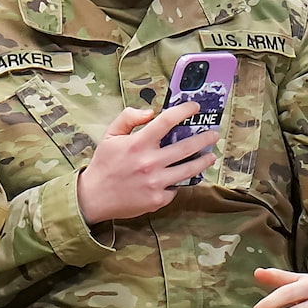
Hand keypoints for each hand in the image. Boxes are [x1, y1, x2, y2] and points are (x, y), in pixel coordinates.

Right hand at [75, 100, 218, 223]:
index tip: (195, 107)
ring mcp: (156, 182)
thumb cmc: (104, 165)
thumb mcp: (110, 135)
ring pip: (190, 169)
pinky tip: (184, 176)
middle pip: (187, 147)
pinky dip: (180, 181)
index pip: (166, 121)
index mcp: (137, 143)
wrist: (94, 198)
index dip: (184, 111)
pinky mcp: (158, 199)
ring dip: (204, 160)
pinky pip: (177, 187)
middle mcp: (149, 162)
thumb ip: (128, 118)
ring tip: (211, 156)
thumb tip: (151, 112)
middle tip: (214, 134)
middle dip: (205, 138)